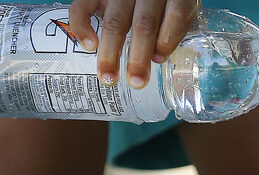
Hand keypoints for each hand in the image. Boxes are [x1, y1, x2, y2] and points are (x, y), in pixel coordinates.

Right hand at [69, 0, 197, 88]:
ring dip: (111, 53)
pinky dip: (83, 28)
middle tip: (136, 82)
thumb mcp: (170, 8)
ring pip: (115, 23)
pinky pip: (82, 7)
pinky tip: (90, 46)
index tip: (159, 59)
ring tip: (109, 77)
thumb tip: (159, 57)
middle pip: (144, 24)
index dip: (169, 38)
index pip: (176, 13)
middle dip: (139, 57)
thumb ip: (171, 25)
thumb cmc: (157, 3)